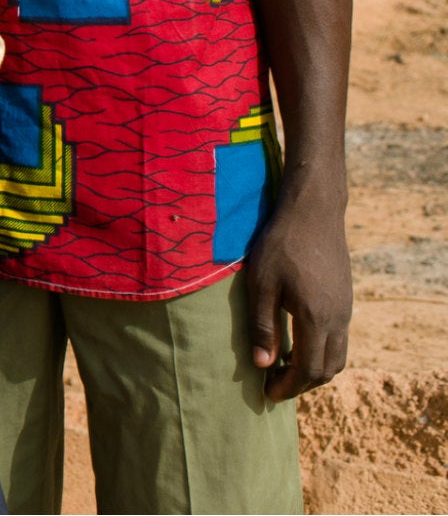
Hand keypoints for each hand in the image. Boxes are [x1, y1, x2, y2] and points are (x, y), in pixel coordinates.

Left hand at [243, 192, 350, 399]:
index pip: (309, 370)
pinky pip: (339, 338)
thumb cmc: (280, 245)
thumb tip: (262, 365)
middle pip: (328, 368)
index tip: (268, 394)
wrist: (313, 213)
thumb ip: (262, 326)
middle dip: (302, 384)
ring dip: (315, 369)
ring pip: (338, 355)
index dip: (289, 387)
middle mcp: (338, 319)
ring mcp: (346, 309)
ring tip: (285, 368)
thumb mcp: (262, 284)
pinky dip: (322, 351)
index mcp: (316, 318)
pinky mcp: (345, 299)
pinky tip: (298, 342)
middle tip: (275, 385)